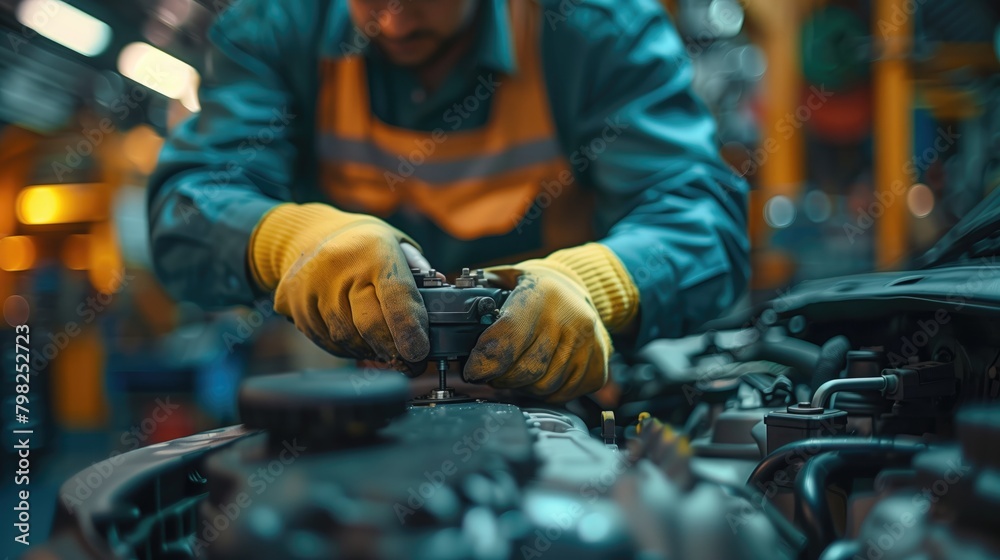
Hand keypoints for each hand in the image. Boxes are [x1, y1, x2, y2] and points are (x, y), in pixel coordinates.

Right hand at [248, 203, 429, 372]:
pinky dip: (347, 349)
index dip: (410, 329)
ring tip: (382, 346)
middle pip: (370, 325)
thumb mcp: (395, 244)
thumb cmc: (361, 243)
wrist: (307, 234)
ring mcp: (313, 287)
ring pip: (348, 339)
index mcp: (374, 251)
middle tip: (409, 360)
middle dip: (394, 350)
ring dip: (370, 351)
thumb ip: (417, 271)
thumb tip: (440, 296)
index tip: (419, 352)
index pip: (396, 295)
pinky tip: (357, 339)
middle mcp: (341, 268)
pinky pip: (327, 341)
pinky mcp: (294, 305)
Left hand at [463, 260, 612, 401]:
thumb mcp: (509, 279)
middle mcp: (569, 321)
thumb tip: (447, 310)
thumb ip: (480, 295)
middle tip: (490, 374)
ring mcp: (588, 346)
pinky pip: (563, 394)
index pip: (507, 340)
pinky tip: (539, 376)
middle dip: (499, 378)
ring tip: (515, 374)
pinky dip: (545, 392)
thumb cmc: (538, 288)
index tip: (472, 370)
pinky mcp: (597, 366)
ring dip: (522, 387)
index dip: (483, 362)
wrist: (583, 287)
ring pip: (543, 387)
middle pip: (524, 371)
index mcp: (542, 296)